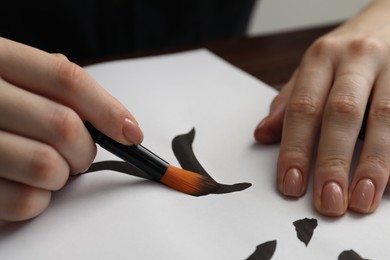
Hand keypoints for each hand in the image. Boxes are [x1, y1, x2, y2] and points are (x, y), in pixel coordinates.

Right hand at [0, 37, 142, 220]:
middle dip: (86, 149)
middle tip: (81, 154)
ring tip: (50, 168)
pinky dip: (39, 200)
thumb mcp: (20, 78)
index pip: (67, 80)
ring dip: (62, 175)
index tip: (131, 133)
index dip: (108, 109)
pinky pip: (25, 202)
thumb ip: (62, 90)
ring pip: (46, 167)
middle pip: (64, 126)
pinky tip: (28, 185)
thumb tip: (120, 123)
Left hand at [254, 0, 389, 215]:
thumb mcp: (312, 68)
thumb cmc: (345, 53)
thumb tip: (262, 135)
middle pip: (342, 113)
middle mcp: (356, 59)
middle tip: (328, 201)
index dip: (295, 149)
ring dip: (374, 163)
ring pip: (385, 117)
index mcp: (321, 57)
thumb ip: (289, 101)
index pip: (303, 108)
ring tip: (362, 200)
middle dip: (333, 161)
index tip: (291, 186)